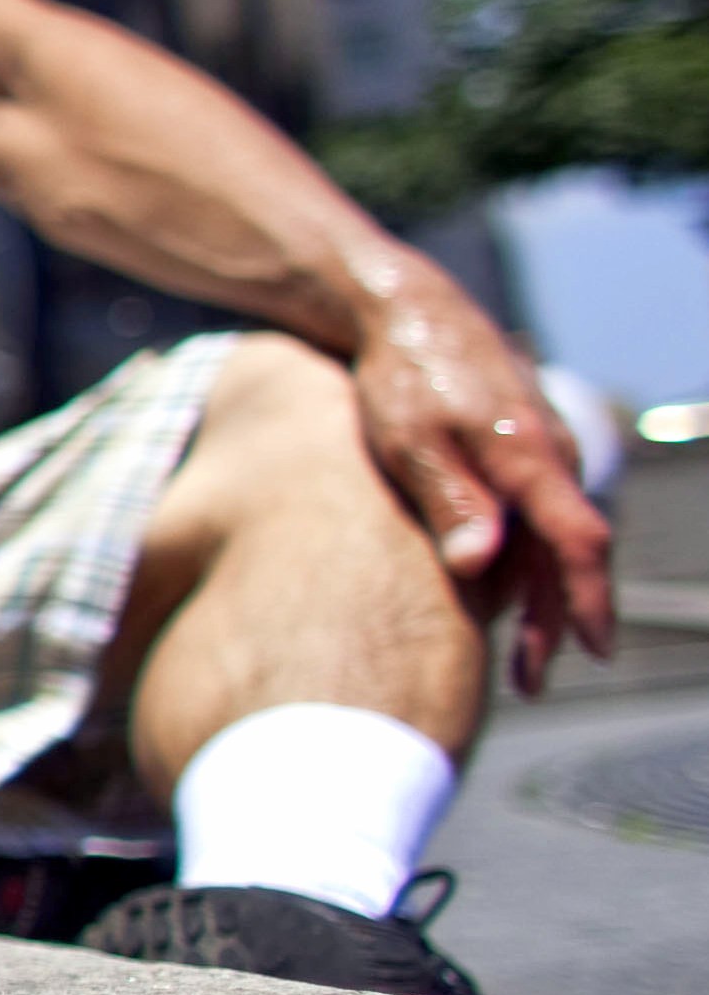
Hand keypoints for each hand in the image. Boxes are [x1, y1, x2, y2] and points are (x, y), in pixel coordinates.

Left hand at [351, 267, 617, 693]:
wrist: (406, 311)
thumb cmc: (400, 378)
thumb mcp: (411, 440)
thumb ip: (450, 501)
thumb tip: (479, 567)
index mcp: (530, 458)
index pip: (578, 542)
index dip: (588, 601)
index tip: (594, 652)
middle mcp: (549, 457)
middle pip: (568, 553)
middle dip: (557, 621)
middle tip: (529, 683)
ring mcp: (539, 453)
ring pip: (551, 539)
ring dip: (538, 598)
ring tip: (514, 662)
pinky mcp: (521, 451)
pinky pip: (534, 518)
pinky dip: (522, 561)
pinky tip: (494, 598)